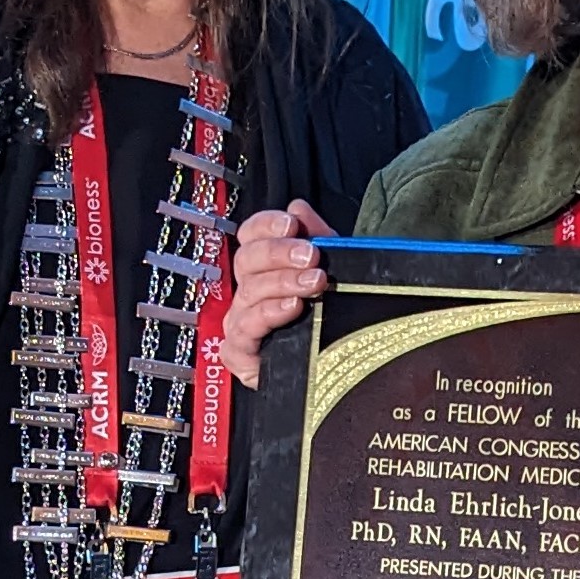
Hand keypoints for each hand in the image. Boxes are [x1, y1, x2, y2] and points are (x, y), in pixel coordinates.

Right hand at [221, 201, 334, 386]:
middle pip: (247, 260)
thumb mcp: (334, 271)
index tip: (292, 224)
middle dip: (280, 253)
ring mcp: (242, 323)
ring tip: (314, 283)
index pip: (250, 236)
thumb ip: (319, 237)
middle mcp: (249, 293)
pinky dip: (268, 315)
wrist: (340, 371)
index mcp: (266, 268)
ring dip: (283, 283)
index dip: (266, 225)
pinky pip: (243, 330)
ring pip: (249, 293)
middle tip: (311, 256)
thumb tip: (299, 207)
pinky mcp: (239, 354)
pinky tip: (291, 308)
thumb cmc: (333, 321)